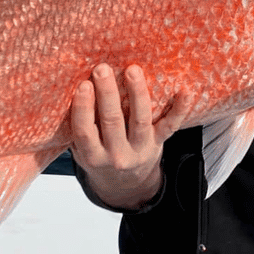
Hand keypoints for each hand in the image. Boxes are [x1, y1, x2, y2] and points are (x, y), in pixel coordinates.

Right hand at [70, 63, 189, 209]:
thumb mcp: (82, 150)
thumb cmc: (99, 155)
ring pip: (140, 120)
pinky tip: (184, 91)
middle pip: (112, 122)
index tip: (83, 85)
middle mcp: (117, 155)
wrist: (126, 184)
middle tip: (102, 69)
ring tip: (132, 70)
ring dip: (136, 93)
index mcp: (94, 157)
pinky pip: (170, 126)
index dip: (84, 109)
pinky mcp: (159, 143)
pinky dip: (179, 109)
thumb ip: (77, 127)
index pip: (86, 132)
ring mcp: (140, 149)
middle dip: (107, 94)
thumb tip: (68, 87)